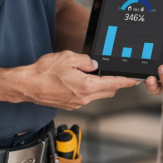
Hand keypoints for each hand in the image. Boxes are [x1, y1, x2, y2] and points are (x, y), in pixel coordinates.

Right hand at [12, 51, 138, 109]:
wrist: (27, 85)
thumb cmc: (44, 72)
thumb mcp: (68, 57)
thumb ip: (86, 60)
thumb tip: (94, 64)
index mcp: (86, 86)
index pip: (113, 84)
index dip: (126, 81)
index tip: (135, 80)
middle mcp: (83, 98)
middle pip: (108, 92)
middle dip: (115, 83)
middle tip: (116, 74)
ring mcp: (76, 103)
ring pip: (97, 95)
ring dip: (100, 86)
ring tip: (91, 74)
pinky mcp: (69, 105)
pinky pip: (85, 97)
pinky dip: (88, 90)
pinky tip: (79, 81)